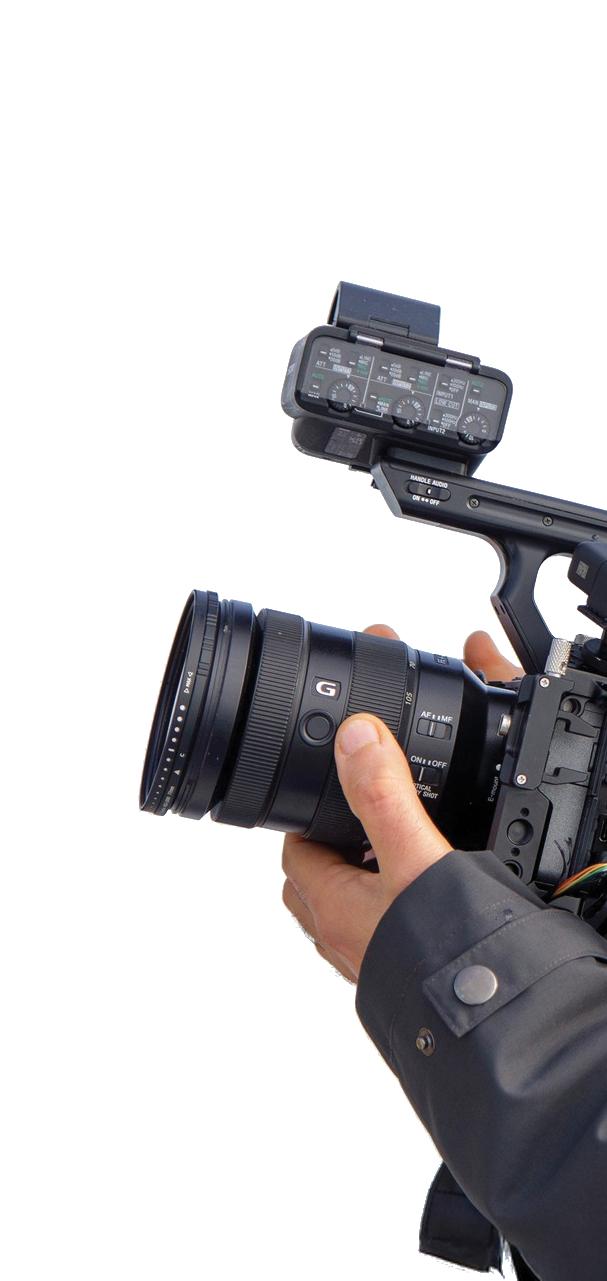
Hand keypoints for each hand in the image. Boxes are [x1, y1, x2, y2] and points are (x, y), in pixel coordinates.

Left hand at [282, 627, 520, 982]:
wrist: (485, 1022)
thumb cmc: (441, 955)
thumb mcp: (413, 855)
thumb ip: (384, 794)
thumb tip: (357, 737)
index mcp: (332, 906)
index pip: (296, 849)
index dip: (309, 817)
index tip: (332, 791)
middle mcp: (343, 939)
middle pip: (315, 882)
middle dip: (333, 849)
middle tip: (365, 820)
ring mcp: (370, 963)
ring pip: (348, 912)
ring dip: (363, 883)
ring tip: (401, 854)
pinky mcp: (399, 979)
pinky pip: (381, 935)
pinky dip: (393, 912)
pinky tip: (429, 902)